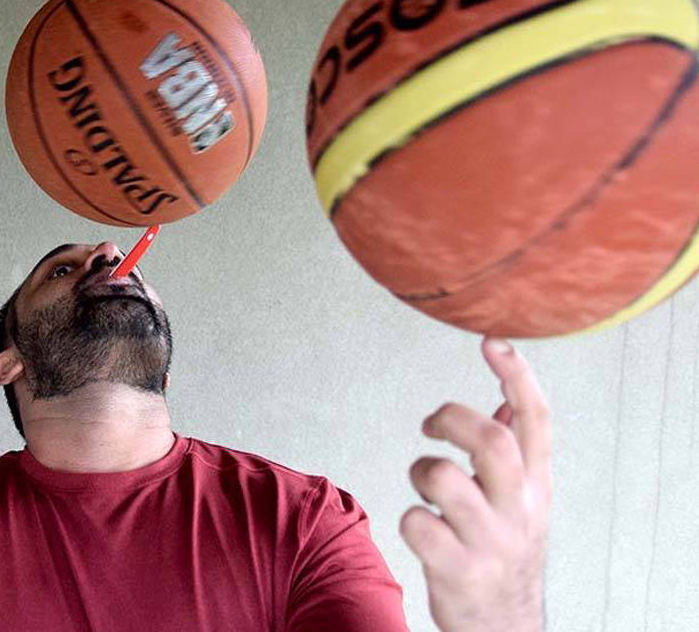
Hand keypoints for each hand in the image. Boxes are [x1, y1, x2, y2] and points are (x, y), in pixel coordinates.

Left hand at [399, 337, 552, 631]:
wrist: (504, 627)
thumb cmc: (502, 551)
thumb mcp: (520, 502)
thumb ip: (516, 453)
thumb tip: (506, 400)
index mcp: (536, 487)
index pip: (537, 423)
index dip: (517, 377)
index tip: (492, 342)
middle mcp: (519, 511)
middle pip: (493, 443)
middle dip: (453, 418)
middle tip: (432, 425)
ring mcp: (490, 542)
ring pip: (445, 479)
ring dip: (422, 471)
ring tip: (424, 485)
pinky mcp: (457, 570)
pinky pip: (416, 523)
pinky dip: (409, 517)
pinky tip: (419, 527)